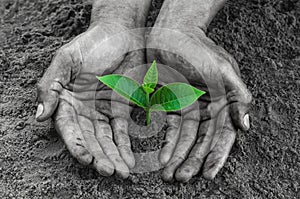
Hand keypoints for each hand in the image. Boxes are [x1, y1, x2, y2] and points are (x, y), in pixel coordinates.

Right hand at [36, 22, 144, 177]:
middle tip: (109, 172)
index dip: (77, 144)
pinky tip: (129, 160)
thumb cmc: (91, 44)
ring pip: (106, 139)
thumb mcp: (66, 60)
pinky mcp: (119, 109)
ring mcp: (101, 111)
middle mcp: (82, 109)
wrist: (119, 33)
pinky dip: (125, 146)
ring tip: (121, 172)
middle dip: (99, 157)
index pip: (69, 128)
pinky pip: (122, 131)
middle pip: (89, 139)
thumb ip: (51, 86)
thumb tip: (40, 117)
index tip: (87, 159)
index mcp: (65, 100)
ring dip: (113, 156)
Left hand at [147, 21, 251, 181]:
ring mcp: (189, 109)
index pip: (222, 136)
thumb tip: (246, 126)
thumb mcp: (222, 70)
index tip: (207, 174)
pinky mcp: (171, 105)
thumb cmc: (198, 49)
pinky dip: (167, 143)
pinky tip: (162, 157)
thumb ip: (238, 97)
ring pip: (184, 139)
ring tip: (170, 175)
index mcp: (224, 103)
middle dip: (192, 161)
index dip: (216, 156)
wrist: (171, 33)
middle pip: (201, 142)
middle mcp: (208, 109)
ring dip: (178, 157)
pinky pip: (169, 129)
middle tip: (182, 178)